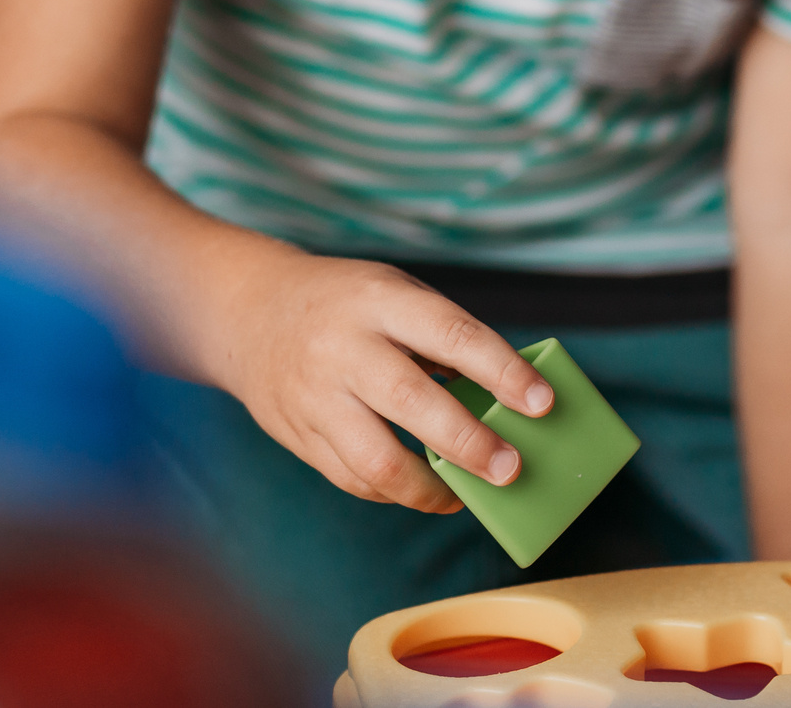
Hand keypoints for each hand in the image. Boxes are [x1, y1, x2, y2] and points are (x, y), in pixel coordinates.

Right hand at [202, 245, 555, 512]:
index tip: (541, 402)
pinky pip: (352, 477)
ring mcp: (314, 396)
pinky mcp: (298, 436)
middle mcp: (343, 347)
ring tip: (464, 496)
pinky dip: (393, 491)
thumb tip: (506, 400)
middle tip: (511, 468)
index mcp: (378, 300)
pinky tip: (423, 490)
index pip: (450, 333)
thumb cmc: (347, 303)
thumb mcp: (394, 294)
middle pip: (410, 401)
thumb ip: (443, 339)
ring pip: (375, 458)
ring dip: (428, 487)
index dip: (501, 370)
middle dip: (467, 442)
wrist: (249, 311)